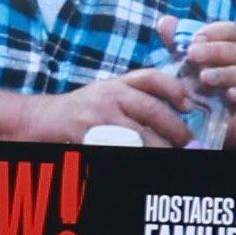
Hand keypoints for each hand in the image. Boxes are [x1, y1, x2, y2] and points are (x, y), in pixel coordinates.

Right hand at [31, 66, 192, 146]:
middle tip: (193, 144)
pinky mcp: (91, 138)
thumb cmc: (81, 110)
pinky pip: (124, 149)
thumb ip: (134, 96)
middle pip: (153, 110)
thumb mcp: (106, 93)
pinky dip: (139, 154)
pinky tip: (147, 157)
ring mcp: (100, 119)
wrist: (42, 120)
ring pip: (142, 136)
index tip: (189, 105)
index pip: (151, 77)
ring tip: (177, 155)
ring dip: (163, 148)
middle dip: (177, 130)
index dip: (174, 89)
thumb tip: (177, 109)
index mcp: (116, 84)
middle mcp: (109, 97)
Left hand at [168, 19, 235, 117]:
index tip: (195, 38)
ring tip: (204, 77)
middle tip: (192, 54)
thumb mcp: (194, 67)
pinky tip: (230, 95)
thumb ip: (181, 45)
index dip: (214, 32)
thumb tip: (164, 22)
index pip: (232, 31)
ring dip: (226, 73)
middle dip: (215, 50)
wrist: (230, 126)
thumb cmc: (212, 90)